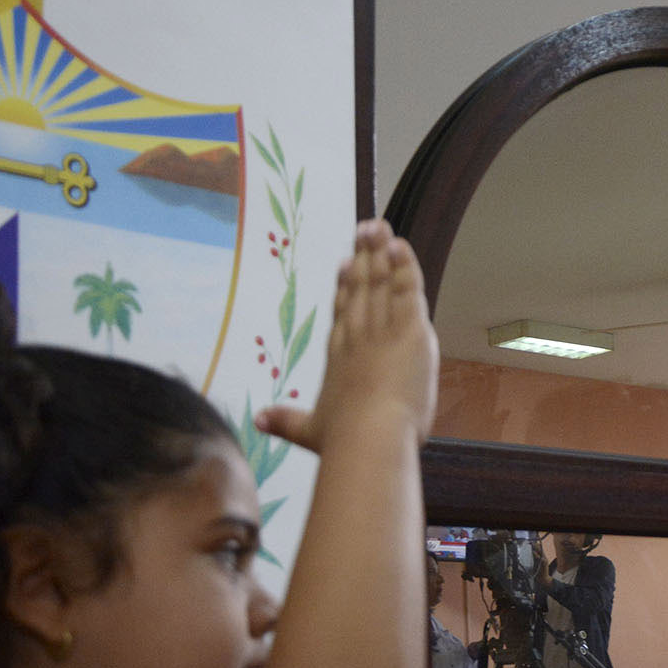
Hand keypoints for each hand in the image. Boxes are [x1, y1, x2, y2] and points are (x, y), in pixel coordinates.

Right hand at [256, 220, 438, 452]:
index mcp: (339, 356)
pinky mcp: (410, 330)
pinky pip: (408, 290)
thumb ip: (286, 422)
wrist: (368, 437)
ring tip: (380, 228)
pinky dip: (405, 267)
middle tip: (365, 231)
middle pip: (361, 288)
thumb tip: (258, 420)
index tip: (344, 265)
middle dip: (363, 257)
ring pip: (382, 283)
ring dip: (381, 253)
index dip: (345, 287)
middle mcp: (357, 336)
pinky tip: (401, 246)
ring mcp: (382, 329)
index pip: (343, 313)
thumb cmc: (343, 439)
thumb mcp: (310, 431)